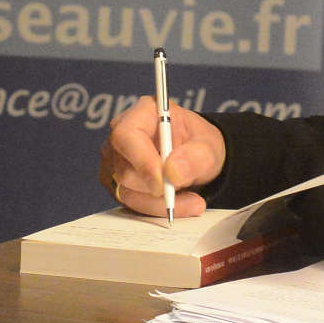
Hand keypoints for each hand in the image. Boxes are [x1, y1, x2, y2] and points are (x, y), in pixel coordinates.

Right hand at [98, 96, 224, 218]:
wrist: (196, 159)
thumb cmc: (198, 145)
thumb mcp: (208, 148)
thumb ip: (194, 157)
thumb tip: (172, 173)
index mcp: (142, 113)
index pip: (126, 136)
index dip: (142, 162)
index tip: (164, 183)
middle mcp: (122, 136)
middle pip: (125, 171)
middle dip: (157, 190)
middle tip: (191, 196)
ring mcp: (115, 160)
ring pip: (127, 192)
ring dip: (161, 203)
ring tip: (191, 201)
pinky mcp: (116, 183)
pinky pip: (131, 204)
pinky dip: (156, 209)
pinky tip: (176, 203)